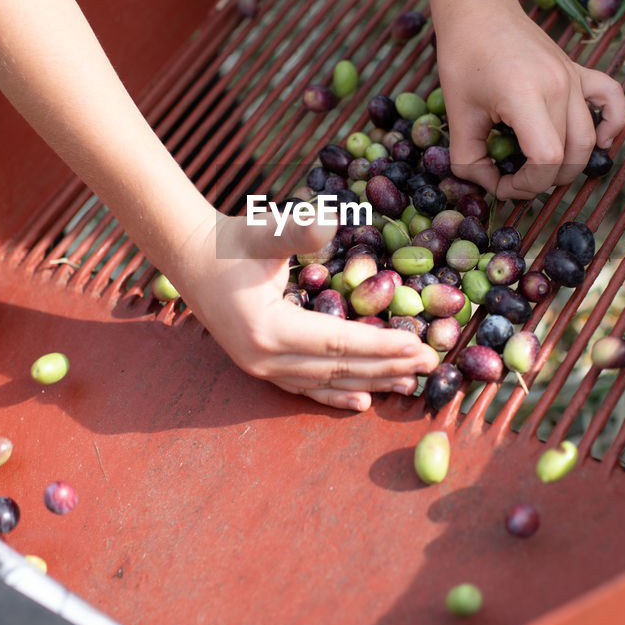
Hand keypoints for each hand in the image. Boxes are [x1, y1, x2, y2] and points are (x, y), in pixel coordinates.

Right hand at [169, 214, 439, 411]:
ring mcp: (260, 368)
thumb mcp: (265, 231)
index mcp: (268, 328)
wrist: (192, 259)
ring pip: (326, 382)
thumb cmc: (231, 242)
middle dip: (388, 367)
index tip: (419, 346)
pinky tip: (362, 402)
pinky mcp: (261, 368)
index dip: (381, 346)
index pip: (339, 343)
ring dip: (370, 383)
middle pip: (338, 368)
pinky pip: (305, 388)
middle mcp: (264, 358)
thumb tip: (330, 222)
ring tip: (410, 383)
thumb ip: (298, 230)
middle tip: (432, 364)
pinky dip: (336, 395)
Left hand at [433, 0, 624, 199]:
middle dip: (543, 180)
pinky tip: (603, 141)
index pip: (547, 160)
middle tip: (515, 180)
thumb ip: (470, 159)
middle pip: (570, 155)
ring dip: (570, 165)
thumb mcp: (457, 115)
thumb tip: (490, 185)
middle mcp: (558, 86)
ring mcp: (573, 76)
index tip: (504, 186)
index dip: (528, 186)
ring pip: (589, 138)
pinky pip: (613, 98)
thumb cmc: (462, 58)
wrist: (478, 9)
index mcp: (525, 96)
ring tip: (543, 170)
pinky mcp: (578, 70)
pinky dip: (614, 123)